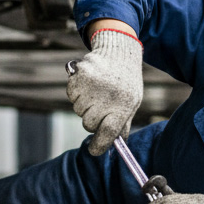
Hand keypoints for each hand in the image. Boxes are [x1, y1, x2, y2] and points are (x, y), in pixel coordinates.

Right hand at [66, 27, 142, 155]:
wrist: (118, 53)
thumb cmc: (126, 83)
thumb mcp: (131, 104)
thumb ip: (122, 126)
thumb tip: (112, 149)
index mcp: (123, 105)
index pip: (108, 132)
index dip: (99, 145)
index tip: (94, 150)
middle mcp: (107, 96)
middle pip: (88, 124)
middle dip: (93, 120)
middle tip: (101, 107)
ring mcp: (91, 86)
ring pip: (78, 110)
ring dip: (85, 106)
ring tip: (97, 92)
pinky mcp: (78, 76)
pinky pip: (71, 96)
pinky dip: (77, 93)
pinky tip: (89, 85)